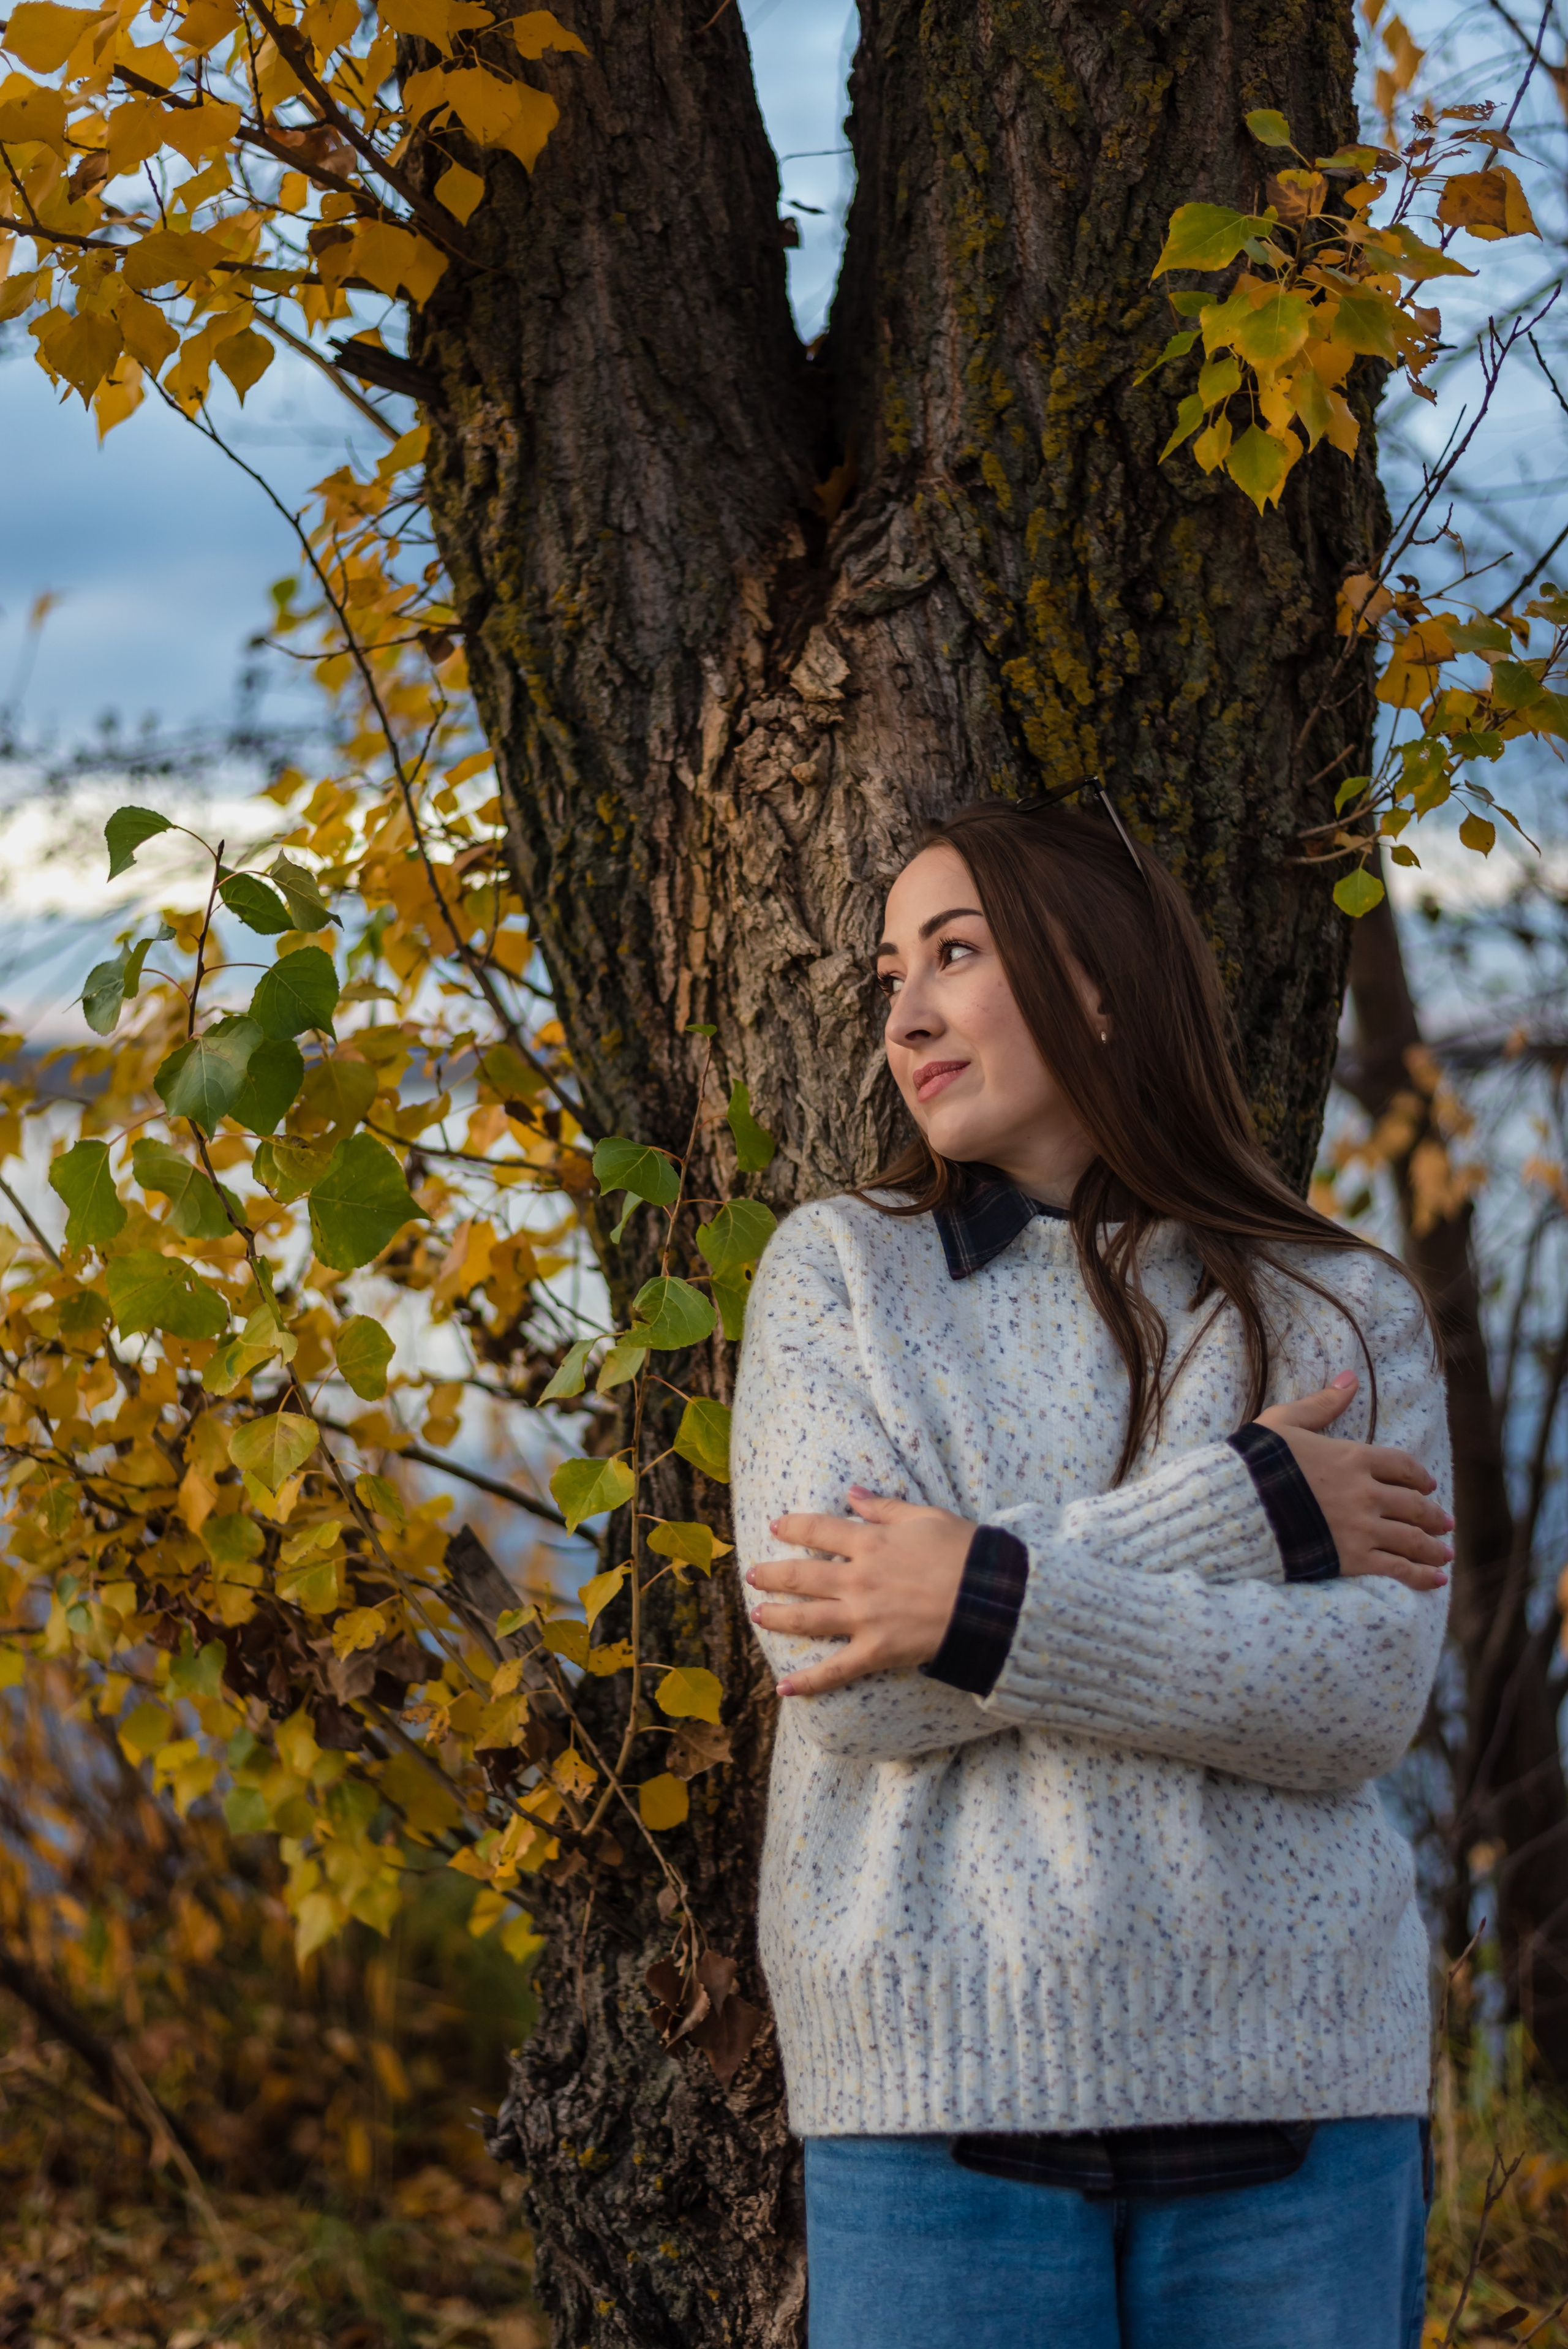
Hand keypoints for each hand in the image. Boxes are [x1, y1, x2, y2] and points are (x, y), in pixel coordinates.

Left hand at [746, 1488, 974, 1697]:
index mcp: (871, 1543)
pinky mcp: (877, 1652)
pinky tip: (783, 1688)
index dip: (793, 1527)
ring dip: (777, 1617)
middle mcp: (859, 1580)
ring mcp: (864, 1618)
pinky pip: (836, 1671)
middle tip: (751, 1575)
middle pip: (802, 1576)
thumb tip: (852, 1492)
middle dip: (772, 1575)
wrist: (993, 1598)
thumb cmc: (966, 1553)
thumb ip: (885, 1507)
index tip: (776, 1527)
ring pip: (807, 1619)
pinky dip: (808, 1682)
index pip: (819, 1530)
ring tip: (757, 1615)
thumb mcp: (927, 1517)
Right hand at [1256, 1371, 1450, 1590]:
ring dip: (1433, 1546)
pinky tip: (1436, 1580)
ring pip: (1411, 1538)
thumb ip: (1322, 1404)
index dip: (1419, 1475)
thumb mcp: (1285, 1422)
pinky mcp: (1352, 1558)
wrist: (1236, 1505)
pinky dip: (1420, 1575)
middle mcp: (1366, 1493)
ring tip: (1445, 1552)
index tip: (1429, 1485)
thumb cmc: (1255, 1462)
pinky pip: (1396, 1568)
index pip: (1401, 1465)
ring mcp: (1362, 1527)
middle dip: (1433, 1514)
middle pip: (1413, 1504)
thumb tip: (1350, 1378)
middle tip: (1445, 1522)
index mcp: (1353, 1457)